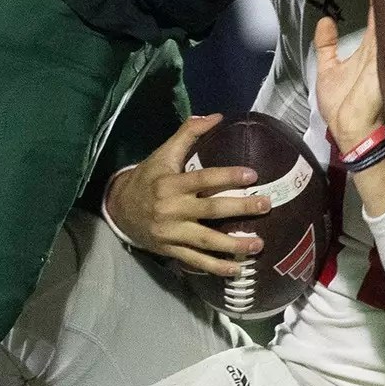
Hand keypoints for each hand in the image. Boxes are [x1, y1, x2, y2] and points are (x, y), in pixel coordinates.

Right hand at [104, 114, 269, 276]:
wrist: (119, 208)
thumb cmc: (147, 177)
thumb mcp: (163, 153)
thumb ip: (188, 133)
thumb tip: (216, 116)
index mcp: (171, 183)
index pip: (203, 179)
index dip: (227, 176)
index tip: (253, 175)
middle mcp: (172, 209)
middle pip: (211, 210)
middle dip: (240, 209)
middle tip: (266, 205)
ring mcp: (171, 233)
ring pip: (206, 240)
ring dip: (233, 244)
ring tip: (258, 244)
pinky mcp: (171, 250)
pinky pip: (195, 261)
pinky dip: (215, 267)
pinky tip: (236, 269)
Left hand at [313, 0, 381, 153]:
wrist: (354, 132)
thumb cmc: (344, 107)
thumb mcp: (329, 71)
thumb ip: (328, 47)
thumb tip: (325, 22)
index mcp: (372, 47)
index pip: (374, 9)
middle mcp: (384, 44)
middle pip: (383, 2)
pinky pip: (384, 22)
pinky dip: (382, 0)